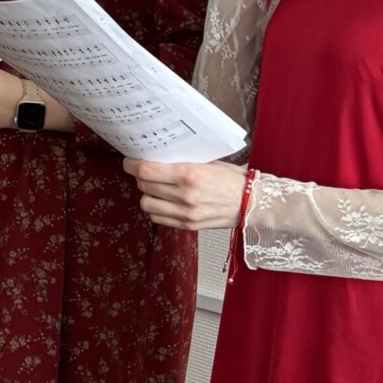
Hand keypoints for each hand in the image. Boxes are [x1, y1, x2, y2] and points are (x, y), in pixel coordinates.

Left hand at [127, 157, 249, 229]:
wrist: (252, 202)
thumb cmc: (231, 180)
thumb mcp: (207, 162)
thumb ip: (181, 162)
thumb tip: (155, 157)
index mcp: (189, 174)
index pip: (146, 170)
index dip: (132, 165)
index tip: (130, 162)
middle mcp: (185, 195)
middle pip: (144, 185)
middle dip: (141, 177)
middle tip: (146, 172)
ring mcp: (186, 213)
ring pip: (147, 204)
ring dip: (147, 195)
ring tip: (156, 188)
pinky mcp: (188, 226)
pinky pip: (158, 218)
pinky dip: (156, 210)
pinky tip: (165, 202)